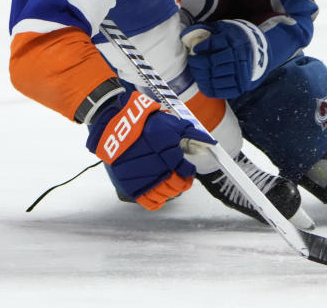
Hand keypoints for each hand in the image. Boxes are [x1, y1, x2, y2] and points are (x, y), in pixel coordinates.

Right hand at [85, 91, 214, 209]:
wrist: (115, 127)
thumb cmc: (144, 124)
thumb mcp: (171, 123)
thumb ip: (192, 133)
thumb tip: (211, 142)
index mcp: (168, 153)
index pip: (186, 171)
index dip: (189, 171)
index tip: (188, 169)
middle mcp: (157, 168)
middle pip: (177, 186)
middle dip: (183, 182)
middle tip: (181, 178)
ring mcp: (144, 179)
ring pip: (166, 195)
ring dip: (171, 191)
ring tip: (169, 183)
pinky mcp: (131, 186)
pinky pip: (150, 202)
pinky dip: (158, 201)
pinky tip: (159, 194)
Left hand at [181, 20, 270, 98]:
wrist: (263, 52)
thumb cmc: (238, 39)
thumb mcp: (228, 29)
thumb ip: (211, 29)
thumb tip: (189, 33)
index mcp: (235, 40)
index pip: (213, 44)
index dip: (201, 48)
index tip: (195, 50)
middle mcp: (238, 57)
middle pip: (211, 63)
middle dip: (197, 64)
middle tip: (192, 62)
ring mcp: (240, 73)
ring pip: (214, 78)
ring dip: (201, 77)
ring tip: (196, 73)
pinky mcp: (241, 85)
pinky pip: (221, 90)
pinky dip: (209, 88)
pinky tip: (203, 84)